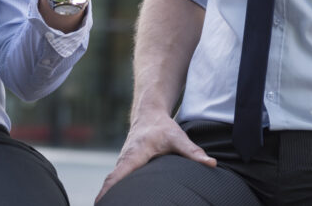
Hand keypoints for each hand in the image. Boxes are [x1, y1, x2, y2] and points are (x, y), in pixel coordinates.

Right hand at [96, 114, 214, 201]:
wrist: (149, 114)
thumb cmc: (162, 127)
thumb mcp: (177, 137)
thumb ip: (192, 152)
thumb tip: (211, 163)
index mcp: (135, 154)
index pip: (118, 175)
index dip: (109, 190)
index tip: (100, 203)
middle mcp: (125, 159)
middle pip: (112, 183)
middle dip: (107, 198)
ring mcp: (123, 162)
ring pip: (114, 181)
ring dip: (111, 195)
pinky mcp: (125, 165)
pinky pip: (117, 180)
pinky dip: (114, 190)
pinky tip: (117, 202)